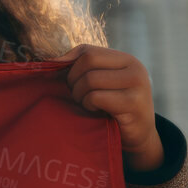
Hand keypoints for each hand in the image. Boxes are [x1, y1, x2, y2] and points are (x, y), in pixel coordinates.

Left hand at [63, 44, 162, 173]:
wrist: (137, 137)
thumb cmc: (112, 108)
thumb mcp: (102, 83)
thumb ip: (83, 68)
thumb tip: (50, 60)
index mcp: (126, 60)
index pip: (88, 51)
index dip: (70, 65)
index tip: (67, 82)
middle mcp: (135, 68)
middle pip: (87, 62)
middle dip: (74, 80)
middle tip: (78, 96)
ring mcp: (137, 85)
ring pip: (90, 79)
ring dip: (80, 95)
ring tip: (88, 105)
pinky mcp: (133, 103)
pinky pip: (96, 97)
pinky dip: (89, 105)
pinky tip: (96, 112)